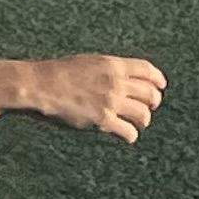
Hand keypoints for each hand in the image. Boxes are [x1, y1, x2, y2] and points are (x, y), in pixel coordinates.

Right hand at [19, 53, 165, 140]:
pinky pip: (128, 132)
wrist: (38, 85)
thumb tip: (126, 80)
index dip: (158, 79)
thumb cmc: (58, 73)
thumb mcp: (88, 62)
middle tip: (148, 107)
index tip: (160, 86)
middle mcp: (115, 82)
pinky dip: (130, 135)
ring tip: (137, 123)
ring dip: (143, 121)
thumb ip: (109, 70)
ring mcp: (110, 101)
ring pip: (143, 115)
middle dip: (153, 102)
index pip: (148, 70)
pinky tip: (126, 135)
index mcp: (112, 65)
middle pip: (150, 94)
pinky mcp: (102, 120)